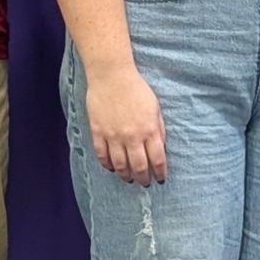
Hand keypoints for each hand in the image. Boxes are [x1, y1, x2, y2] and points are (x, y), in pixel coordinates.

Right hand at [87, 63, 166, 185]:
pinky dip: (107, 165)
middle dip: (143, 178)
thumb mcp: (155, 108)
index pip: (157, 159)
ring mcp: (113, 136)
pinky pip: (102, 155)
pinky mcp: (98, 132)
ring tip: (129, 179)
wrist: (112, 76)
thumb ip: (158, 129)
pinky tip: (112, 168)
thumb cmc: (137, 89)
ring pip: (120, 165)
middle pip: (139, 166)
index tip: (160, 179)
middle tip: (144, 183)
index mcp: (149, 130)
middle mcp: (132, 136)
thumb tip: (160, 148)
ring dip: (125, 175)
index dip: (159, 172)